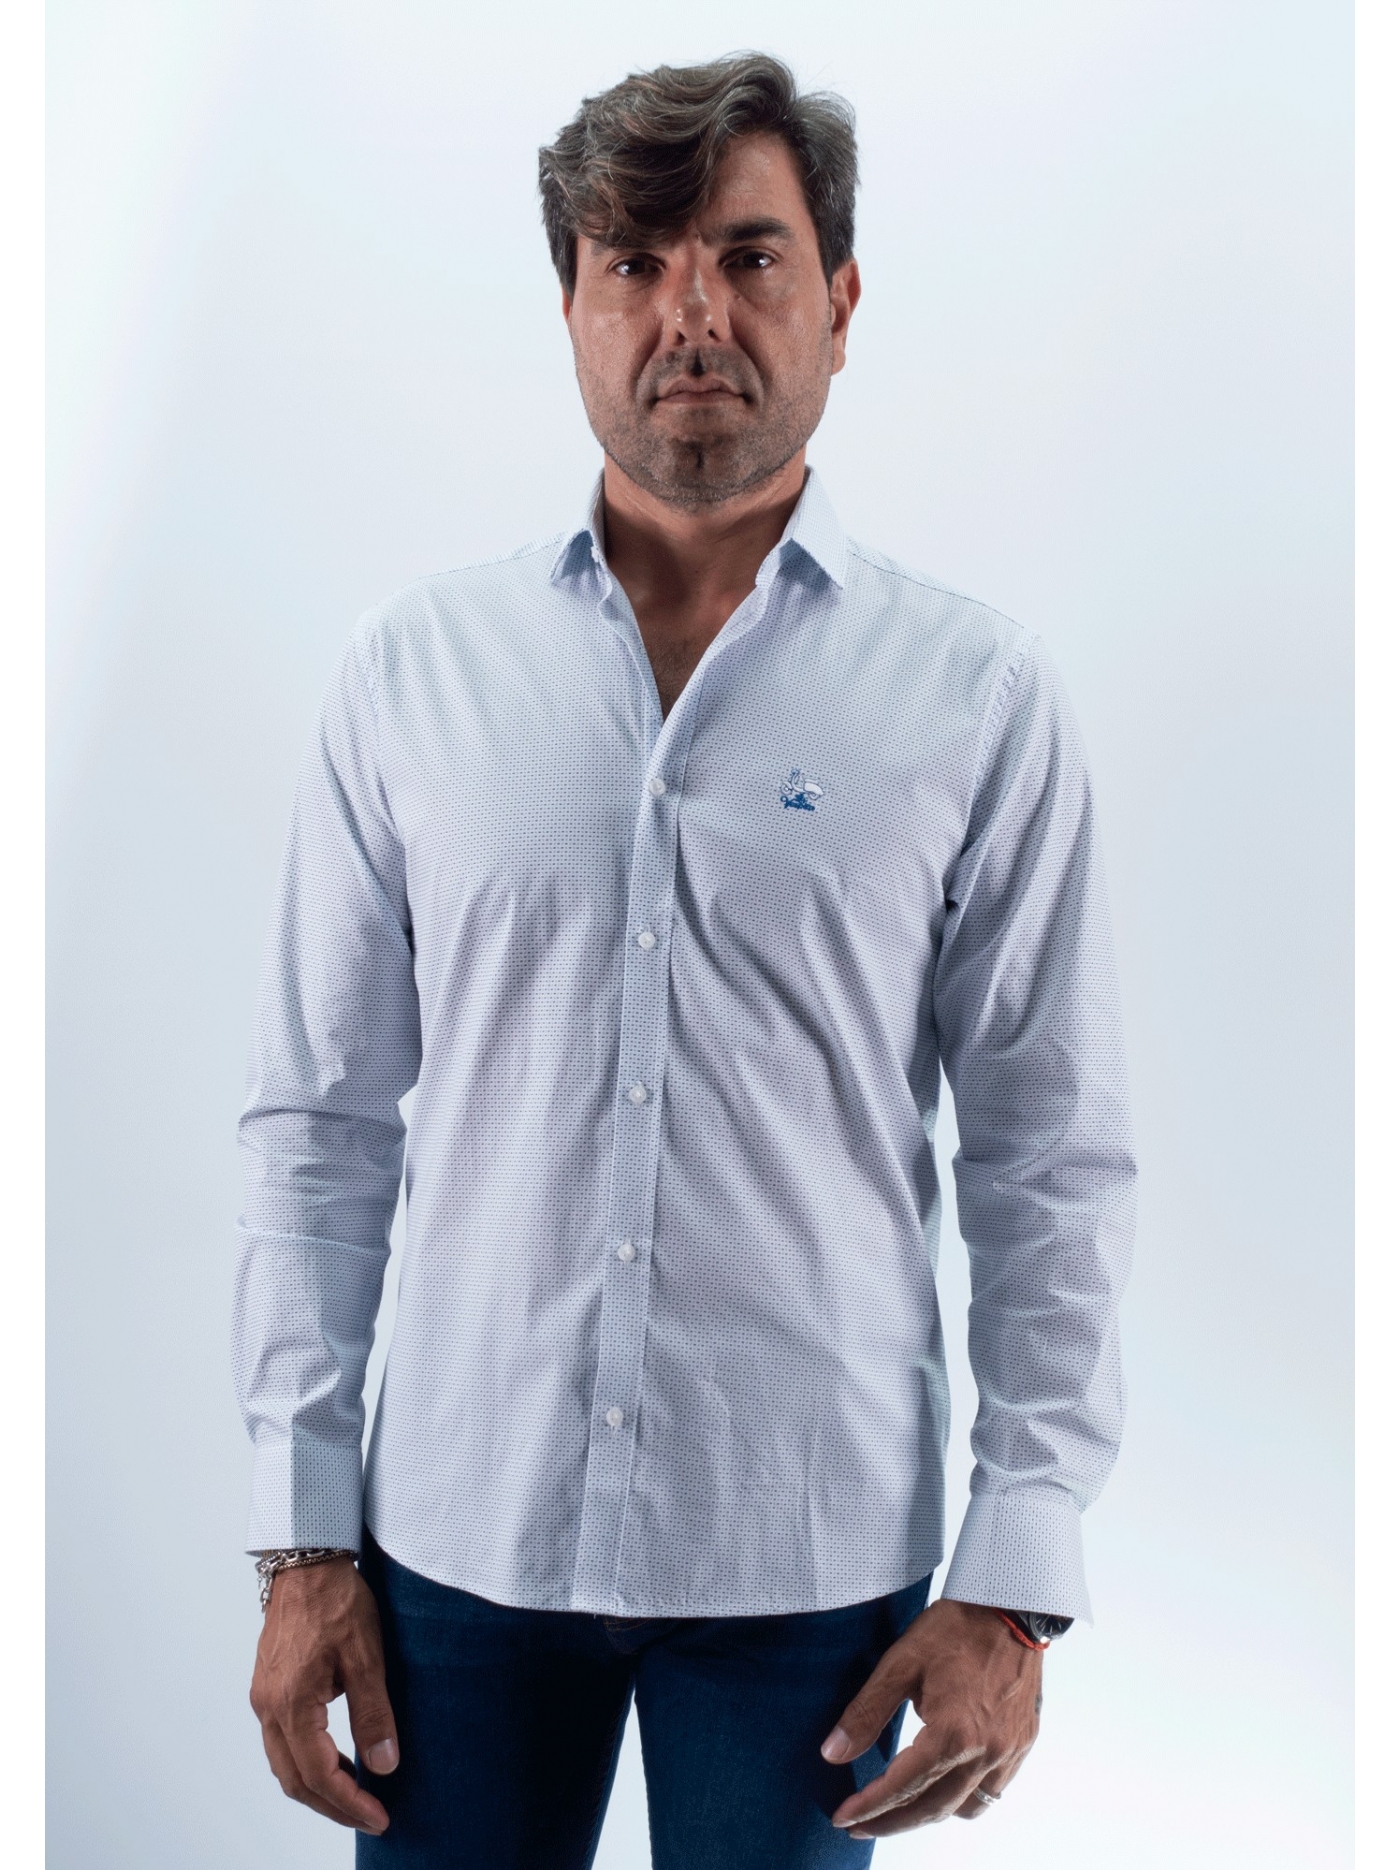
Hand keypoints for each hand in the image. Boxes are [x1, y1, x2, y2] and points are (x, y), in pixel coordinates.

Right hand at [249, 1556, 399, 1834]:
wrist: (307, 1561)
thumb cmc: (337, 1601)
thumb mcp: (366, 1655)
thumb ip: (373, 1713)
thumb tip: (385, 1765)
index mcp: (291, 1702)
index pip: (319, 1774)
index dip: (349, 1803)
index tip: (379, 1817)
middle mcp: (269, 1707)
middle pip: (295, 1780)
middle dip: (333, 1806)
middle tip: (371, 1817)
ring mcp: (264, 1698)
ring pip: (285, 1764)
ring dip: (319, 1787)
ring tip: (358, 1795)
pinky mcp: (268, 1688)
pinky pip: (282, 1742)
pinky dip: (308, 1761)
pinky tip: (337, 1758)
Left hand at [821, 1598, 1041, 1837]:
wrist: (1011, 1605)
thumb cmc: (953, 1628)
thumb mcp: (900, 1662)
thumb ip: (865, 1712)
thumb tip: (832, 1754)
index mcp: (953, 1733)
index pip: (902, 1787)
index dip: (869, 1807)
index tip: (842, 1818)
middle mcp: (985, 1752)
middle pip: (931, 1808)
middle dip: (891, 1821)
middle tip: (859, 1825)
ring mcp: (1008, 1752)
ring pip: (964, 1808)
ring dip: (928, 1814)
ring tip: (898, 1808)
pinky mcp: (1022, 1744)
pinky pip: (991, 1792)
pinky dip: (963, 1798)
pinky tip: (942, 1786)